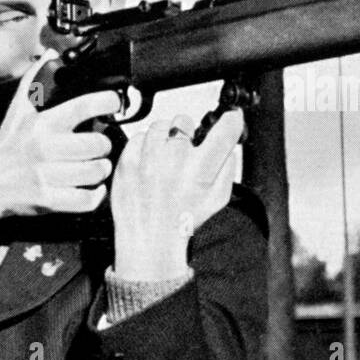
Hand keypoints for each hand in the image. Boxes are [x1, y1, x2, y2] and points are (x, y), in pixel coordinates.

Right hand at [0, 52, 122, 232]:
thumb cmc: (7, 147)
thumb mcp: (17, 110)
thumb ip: (34, 80)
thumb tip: (49, 54)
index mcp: (42, 124)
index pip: (83, 106)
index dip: (106, 101)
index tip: (113, 103)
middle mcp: (45, 148)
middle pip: (98, 143)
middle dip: (104, 145)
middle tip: (100, 146)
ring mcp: (46, 175)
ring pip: (97, 171)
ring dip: (102, 169)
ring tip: (96, 166)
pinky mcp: (48, 199)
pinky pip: (87, 199)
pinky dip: (96, 195)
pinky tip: (92, 188)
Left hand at [111, 108, 241, 280]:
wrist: (149, 241)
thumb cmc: (182, 222)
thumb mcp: (218, 199)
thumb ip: (226, 168)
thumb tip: (227, 144)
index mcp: (201, 169)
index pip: (224, 130)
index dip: (232, 120)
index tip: (232, 118)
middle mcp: (174, 160)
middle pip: (185, 121)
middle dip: (188, 133)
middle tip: (186, 152)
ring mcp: (147, 159)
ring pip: (160, 125)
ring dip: (165, 138)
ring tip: (165, 159)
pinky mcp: (127, 162)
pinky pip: (138, 137)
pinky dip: (145, 147)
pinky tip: (149, 164)